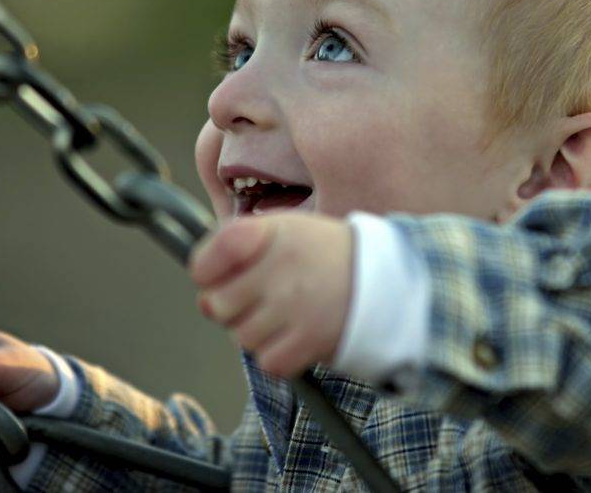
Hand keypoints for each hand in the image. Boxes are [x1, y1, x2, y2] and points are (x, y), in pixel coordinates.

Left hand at [188, 213, 353, 377]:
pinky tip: (296, 334)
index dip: (206, 274)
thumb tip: (203, 296)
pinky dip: (278, 354)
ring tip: (285, 313)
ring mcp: (292, 307)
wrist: (386, 277)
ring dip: (257, 331)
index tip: (219, 274)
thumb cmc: (323, 253)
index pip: (203, 263)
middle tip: (259, 297)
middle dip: (231, 306)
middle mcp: (275, 269)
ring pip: (242, 336)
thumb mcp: (282, 228)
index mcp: (264, 234)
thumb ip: (237, 250)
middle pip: (217, 305)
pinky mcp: (308, 341)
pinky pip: (268, 361)